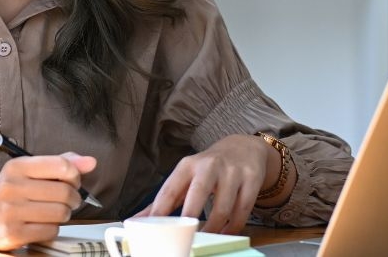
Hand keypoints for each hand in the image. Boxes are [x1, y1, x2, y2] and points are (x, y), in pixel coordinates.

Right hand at [0, 152, 96, 250]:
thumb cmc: (10, 193)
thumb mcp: (29, 171)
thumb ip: (60, 163)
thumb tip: (90, 162)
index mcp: (17, 167)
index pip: (60, 165)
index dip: (75, 175)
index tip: (73, 180)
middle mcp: (12, 187)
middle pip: (64, 192)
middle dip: (73, 198)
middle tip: (68, 200)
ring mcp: (11, 211)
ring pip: (60, 213)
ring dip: (64, 214)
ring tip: (54, 212)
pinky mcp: (14, 233)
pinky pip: (51, 230)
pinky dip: (52, 228)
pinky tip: (42, 223)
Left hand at [135, 135, 272, 234]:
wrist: (243, 148)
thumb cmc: (208, 169)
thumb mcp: (185, 177)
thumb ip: (165, 200)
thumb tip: (136, 220)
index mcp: (187, 166)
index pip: (170, 189)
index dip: (160, 210)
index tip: (152, 228)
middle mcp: (209, 166)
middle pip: (198, 194)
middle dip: (190, 217)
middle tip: (184, 237)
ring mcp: (232, 172)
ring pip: (223, 207)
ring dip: (214, 228)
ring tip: (206, 240)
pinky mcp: (251, 179)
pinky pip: (243, 209)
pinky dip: (234, 226)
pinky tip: (226, 233)